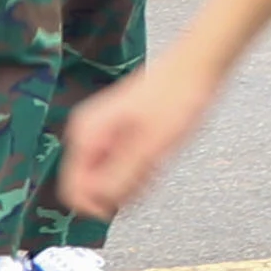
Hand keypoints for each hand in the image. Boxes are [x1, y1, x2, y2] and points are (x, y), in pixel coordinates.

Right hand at [58, 53, 223, 216]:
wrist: (197, 65)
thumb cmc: (177, 98)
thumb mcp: (152, 147)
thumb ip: (121, 178)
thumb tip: (98, 204)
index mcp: (86, 135)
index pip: (73, 190)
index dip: (97, 204)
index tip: (127, 202)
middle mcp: (88, 133)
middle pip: (91, 185)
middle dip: (120, 189)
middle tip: (151, 172)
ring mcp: (103, 131)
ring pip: (108, 175)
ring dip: (133, 178)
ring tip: (158, 159)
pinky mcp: (119, 131)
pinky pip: (121, 162)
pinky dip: (140, 166)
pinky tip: (158, 153)